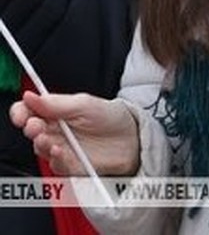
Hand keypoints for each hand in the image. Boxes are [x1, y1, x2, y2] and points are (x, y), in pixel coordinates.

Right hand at [10, 91, 139, 175]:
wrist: (133, 138)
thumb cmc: (111, 118)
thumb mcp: (86, 104)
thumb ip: (57, 103)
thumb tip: (30, 96)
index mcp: (56, 112)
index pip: (29, 112)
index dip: (22, 112)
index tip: (22, 113)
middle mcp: (54, 131)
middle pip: (31, 130)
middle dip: (30, 127)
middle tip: (35, 125)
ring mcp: (61, 149)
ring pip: (41, 149)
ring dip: (41, 143)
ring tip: (47, 138)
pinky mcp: (70, 166)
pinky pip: (56, 165)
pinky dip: (56, 158)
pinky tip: (60, 150)